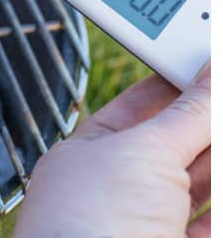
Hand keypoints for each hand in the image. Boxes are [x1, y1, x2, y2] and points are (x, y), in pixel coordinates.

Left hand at [14, 65, 209, 236]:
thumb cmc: (89, 223)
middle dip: (208, 121)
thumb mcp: (144, 151)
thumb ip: (189, 113)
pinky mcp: (180, 243)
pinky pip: (211, 216)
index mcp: (87, 156)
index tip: (211, 66)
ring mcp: (147, 222)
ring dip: (218, 155)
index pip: (141, 108)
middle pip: (178, 143)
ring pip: (201, 178)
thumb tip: (213, 71)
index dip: (179, 84)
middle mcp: (116, 190)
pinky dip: (222, 195)